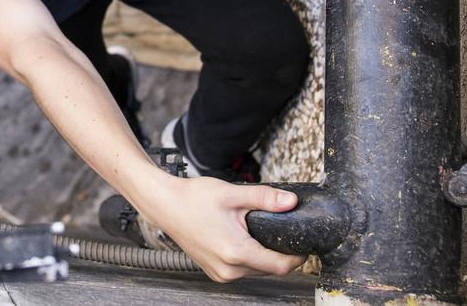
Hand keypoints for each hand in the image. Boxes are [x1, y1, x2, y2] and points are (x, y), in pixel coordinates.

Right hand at [143, 176, 304, 281]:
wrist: (164, 204)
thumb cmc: (192, 198)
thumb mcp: (232, 194)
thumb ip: (265, 198)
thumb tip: (291, 202)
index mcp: (236, 252)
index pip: (280, 266)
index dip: (296, 256)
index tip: (302, 244)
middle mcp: (228, 269)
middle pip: (269, 269)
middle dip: (278, 252)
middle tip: (277, 229)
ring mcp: (219, 273)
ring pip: (255, 270)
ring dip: (261, 255)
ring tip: (253, 231)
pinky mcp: (214, 272)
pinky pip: (240, 270)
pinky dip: (246, 257)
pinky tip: (240, 238)